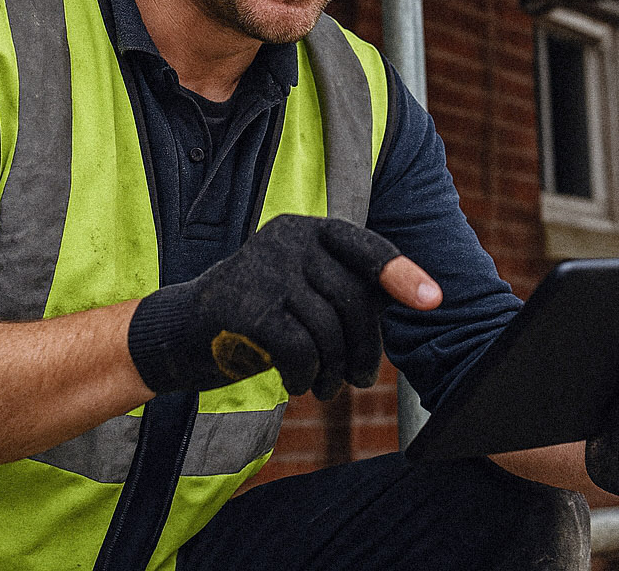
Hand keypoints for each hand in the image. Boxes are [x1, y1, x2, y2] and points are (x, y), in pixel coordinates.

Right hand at [127, 214, 439, 399]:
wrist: (184, 332)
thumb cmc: (261, 314)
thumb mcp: (304, 291)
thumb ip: (346, 290)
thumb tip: (411, 305)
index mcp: (309, 231)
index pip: (368, 249)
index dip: (403, 275)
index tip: (434, 301)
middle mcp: (288, 239)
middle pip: (352, 298)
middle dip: (365, 347)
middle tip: (361, 379)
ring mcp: (264, 268)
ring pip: (328, 328)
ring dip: (334, 370)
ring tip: (326, 388)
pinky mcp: (245, 305)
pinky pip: (299, 349)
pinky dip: (306, 376)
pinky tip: (299, 385)